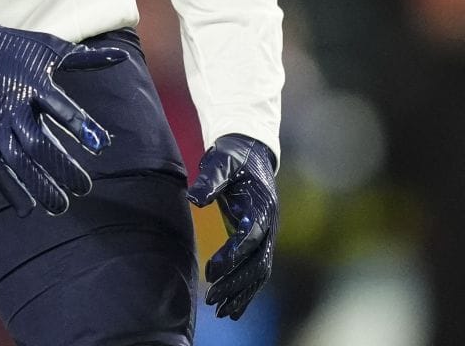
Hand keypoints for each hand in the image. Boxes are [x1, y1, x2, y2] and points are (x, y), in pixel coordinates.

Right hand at [0, 18, 129, 216]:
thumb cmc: (14, 49)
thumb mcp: (50, 48)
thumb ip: (86, 59)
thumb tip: (123, 57)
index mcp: (34, 83)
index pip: (62, 109)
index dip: (82, 128)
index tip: (102, 145)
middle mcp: (15, 106)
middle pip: (39, 144)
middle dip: (62, 168)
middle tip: (84, 187)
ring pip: (18, 162)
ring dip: (39, 185)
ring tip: (61, 206)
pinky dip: (10, 189)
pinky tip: (28, 209)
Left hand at [186, 133, 278, 319]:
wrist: (251, 153)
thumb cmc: (232, 157)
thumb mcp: (220, 162)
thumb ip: (209, 180)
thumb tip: (194, 199)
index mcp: (261, 206)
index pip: (250, 237)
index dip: (232, 256)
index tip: (212, 271)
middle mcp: (269, 224)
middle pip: (257, 262)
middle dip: (235, 283)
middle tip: (211, 299)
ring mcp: (268, 234)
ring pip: (259, 272)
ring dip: (241, 293)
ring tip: (219, 311)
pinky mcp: (260, 241)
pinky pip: (257, 271)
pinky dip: (247, 291)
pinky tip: (232, 309)